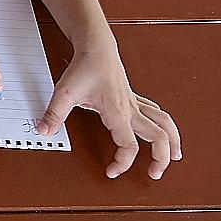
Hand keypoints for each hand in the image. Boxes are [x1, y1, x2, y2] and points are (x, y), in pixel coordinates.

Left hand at [39, 45, 181, 179]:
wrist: (96, 46)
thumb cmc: (85, 66)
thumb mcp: (65, 92)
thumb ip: (55, 114)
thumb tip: (45, 131)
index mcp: (118, 112)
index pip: (129, 146)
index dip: (123, 163)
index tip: (112, 171)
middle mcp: (131, 109)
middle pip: (159, 138)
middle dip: (161, 159)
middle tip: (154, 174)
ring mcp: (134, 103)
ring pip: (164, 124)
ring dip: (173, 141)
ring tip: (176, 156)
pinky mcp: (133, 97)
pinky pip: (156, 113)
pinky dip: (164, 125)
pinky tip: (163, 131)